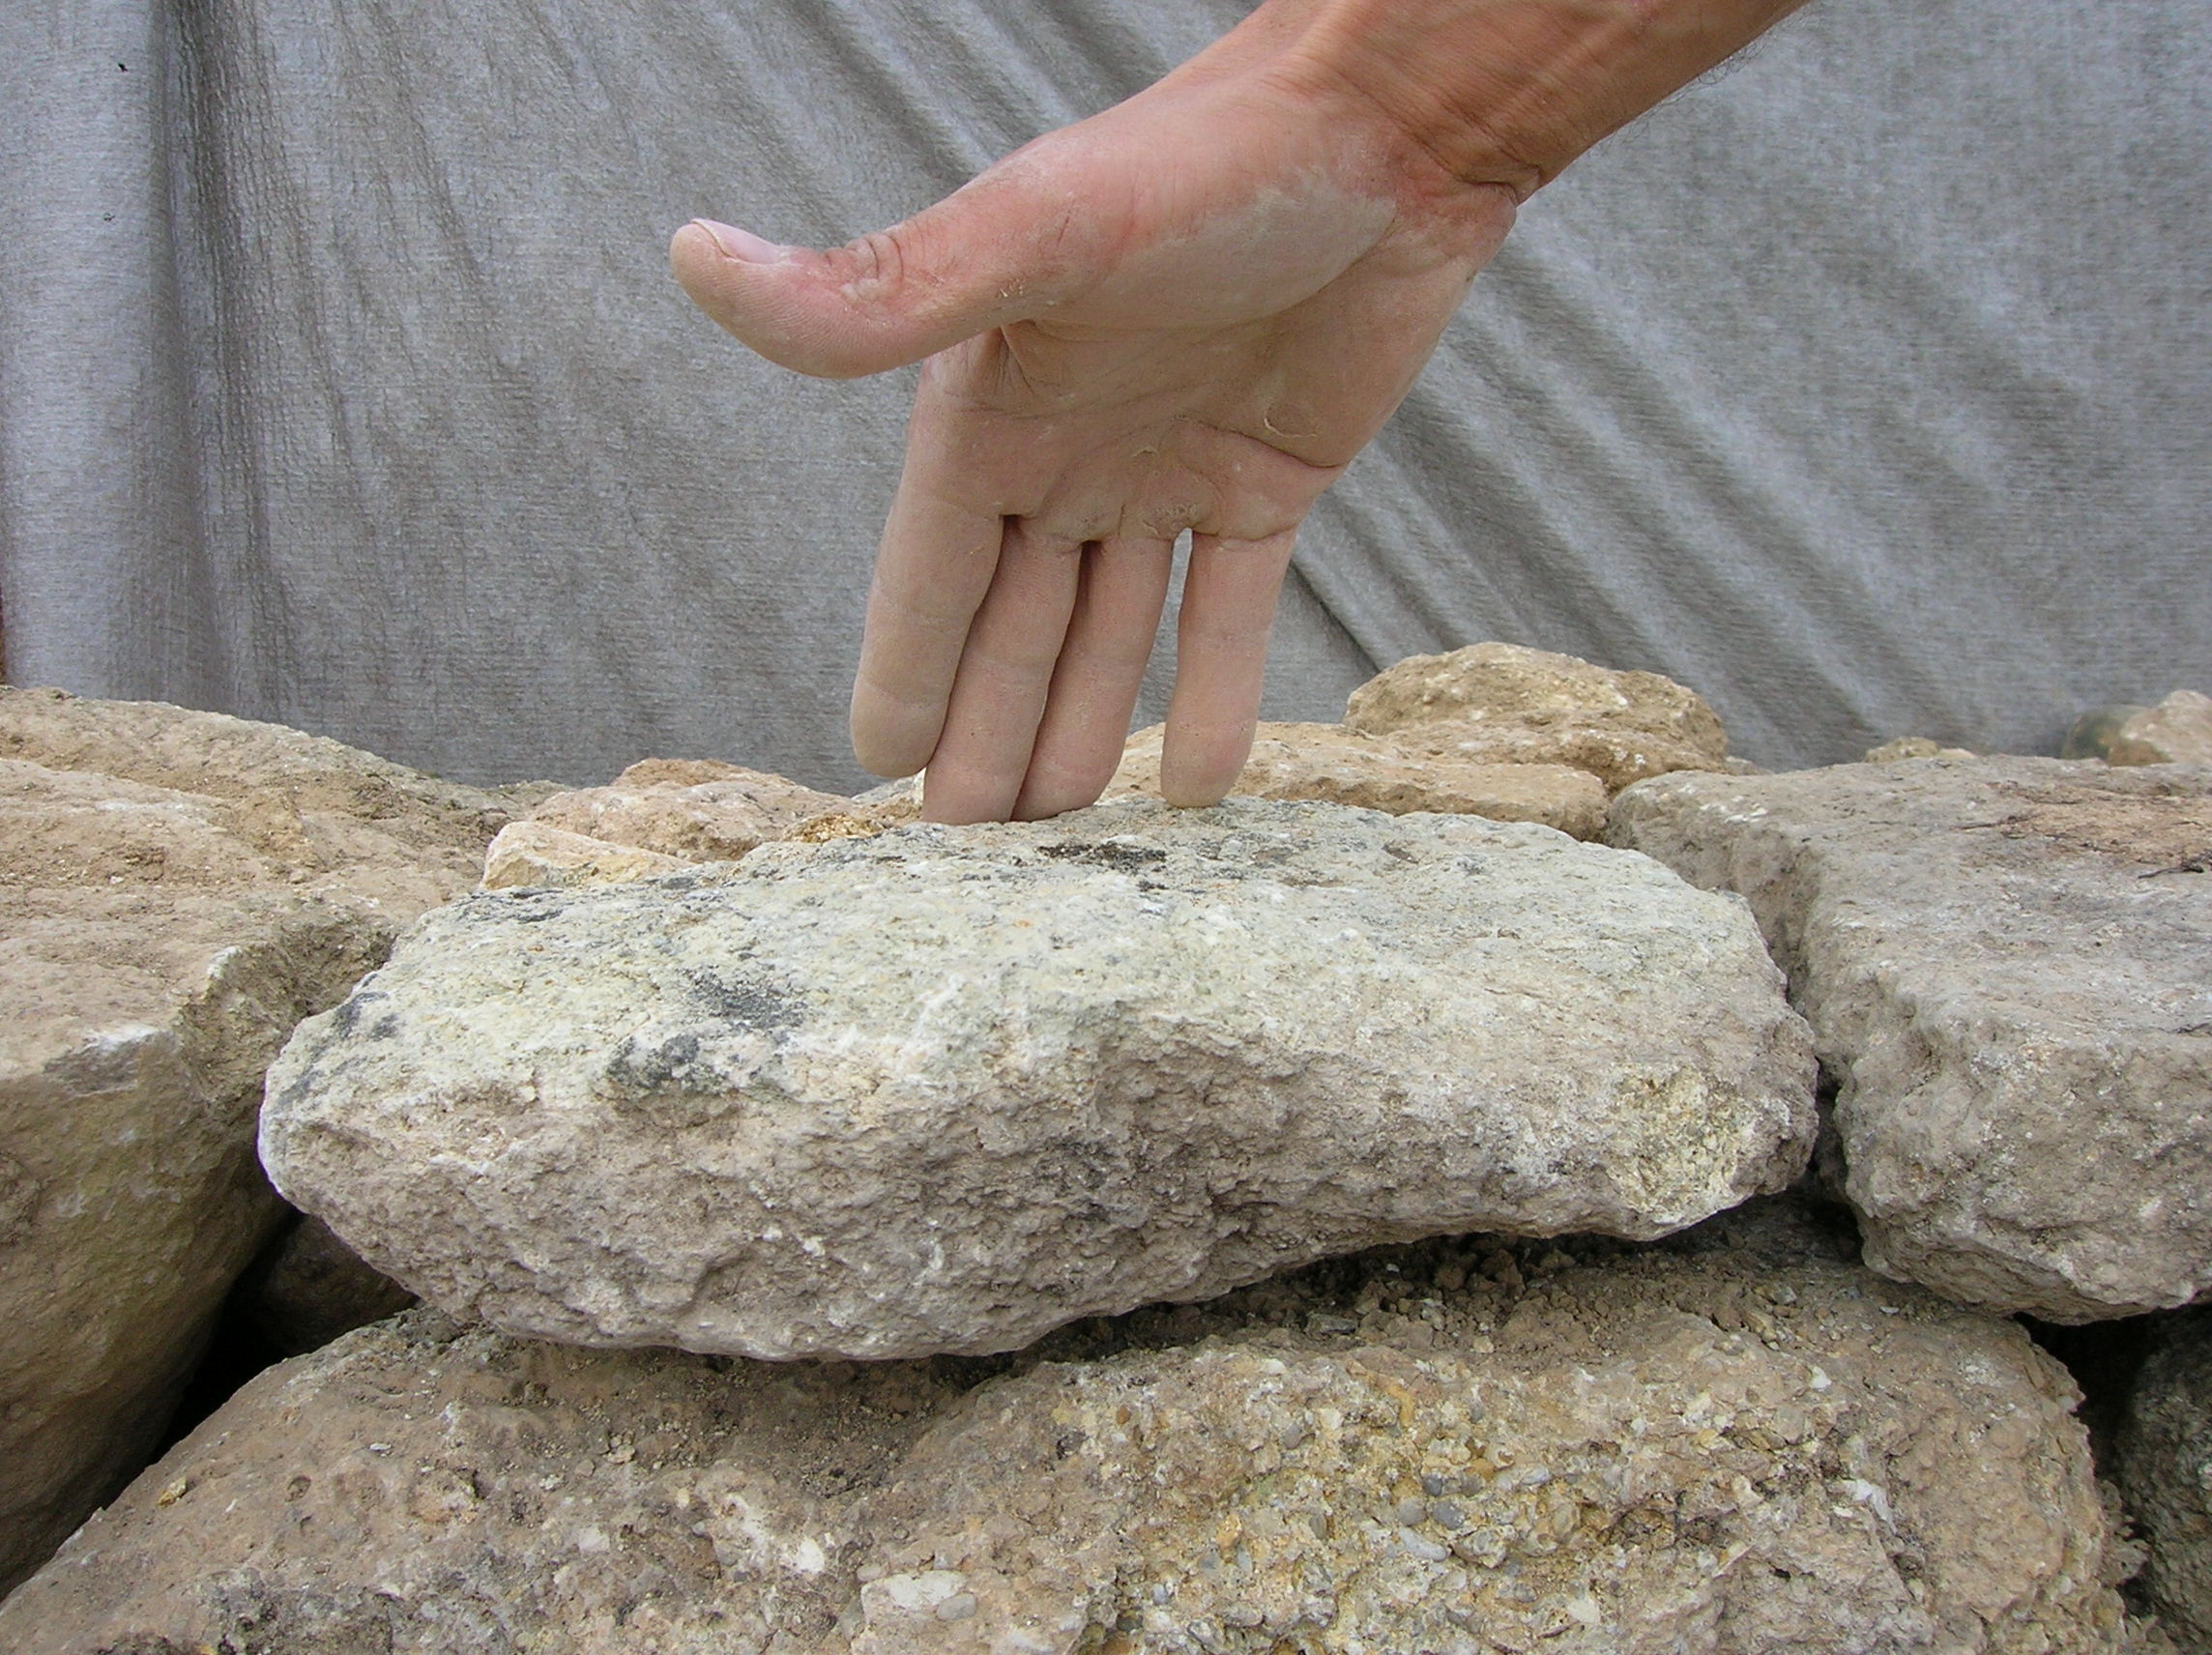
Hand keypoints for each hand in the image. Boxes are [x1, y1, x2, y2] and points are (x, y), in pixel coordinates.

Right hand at [672, 11, 1514, 820]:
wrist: (1385, 125)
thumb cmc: (1201, 163)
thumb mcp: (1034, 234)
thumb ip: (881, 288)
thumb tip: (693, 259)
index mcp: (993, 406)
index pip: (932, 572)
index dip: (905, 671)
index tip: (876, 773)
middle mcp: (1069, 448)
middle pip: (1016, 624)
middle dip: (988, 733)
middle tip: (969, 856)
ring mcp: (1168, 469)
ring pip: (1111, 633)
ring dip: (1083, 730)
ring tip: (1061, 839)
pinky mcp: (1269, 478)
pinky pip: (1230, 610)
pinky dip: (1214, 693)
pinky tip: (1198, 786)